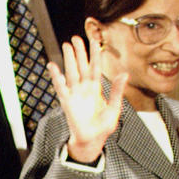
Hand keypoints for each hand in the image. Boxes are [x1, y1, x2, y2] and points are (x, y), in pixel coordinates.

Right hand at [47, 35, 127, 162]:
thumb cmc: (104, 126)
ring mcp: (75, 94)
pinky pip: (61, 87)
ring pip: (72, 72)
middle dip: (79, 52)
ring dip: (69, 59)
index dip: (94, 54)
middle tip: (75, 38)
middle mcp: (85, 88)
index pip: (95, 67)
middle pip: (81, 66)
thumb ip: (116, 91)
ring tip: (66, 45)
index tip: (94, 40)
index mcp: (96, 88)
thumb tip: (125, 74)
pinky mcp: (68, 102)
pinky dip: (57, 77)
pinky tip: (53, 66)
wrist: (92, 141)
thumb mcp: (114, 108)